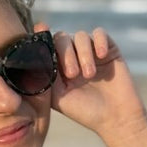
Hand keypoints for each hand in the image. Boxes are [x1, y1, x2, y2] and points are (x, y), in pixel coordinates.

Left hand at [48, 26, 146, 140]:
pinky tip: (101, 55)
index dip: (43, 37)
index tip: (41, 28)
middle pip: (62, 38)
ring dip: (83, 54)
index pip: (48, 46)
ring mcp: (91, 52)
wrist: (115, 118)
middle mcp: (73, 57)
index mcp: (58, 67)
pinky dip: (99, 41)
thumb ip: (43, 75)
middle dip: (66, 53)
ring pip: (80, 36)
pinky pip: (100, 33)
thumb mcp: (57, 96)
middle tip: (72, 74)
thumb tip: (31, 55)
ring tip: (90, 75)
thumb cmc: (85, 111)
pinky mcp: (108, 49)